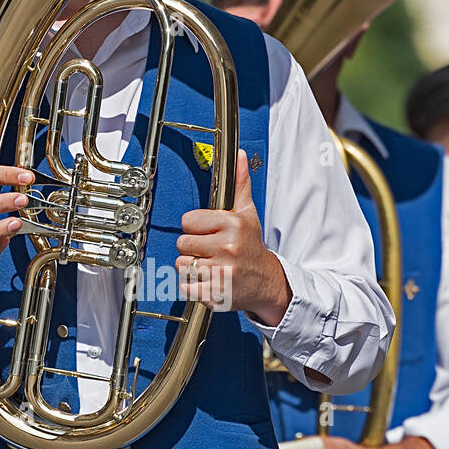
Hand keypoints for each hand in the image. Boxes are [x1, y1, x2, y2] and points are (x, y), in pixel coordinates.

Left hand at [175, 150, 290, 321]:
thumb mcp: (248, 214)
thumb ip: (240, 185)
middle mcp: (228, 248)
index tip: (208, 233)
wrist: (267, 282)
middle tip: (209, 251)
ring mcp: (222, 272)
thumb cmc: (252, 246)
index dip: (195, 228)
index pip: (188, 221)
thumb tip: (239, 155)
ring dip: (191, 267)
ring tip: (209, 266)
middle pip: (182, 244)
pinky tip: (207, 281)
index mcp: (233, 225)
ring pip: (182, 265)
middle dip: (192, 248)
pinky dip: (192, 286)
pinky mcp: (216, 293)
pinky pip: (185, 286)